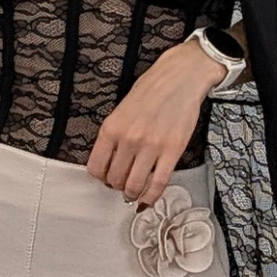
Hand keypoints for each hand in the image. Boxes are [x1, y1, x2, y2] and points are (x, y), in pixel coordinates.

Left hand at [85, 36, 224, 210]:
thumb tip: (109, 159)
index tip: (105, 177)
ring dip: (132, 193)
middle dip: (117, 186)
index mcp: (112, 127)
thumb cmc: (152, 88)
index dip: (100, 177)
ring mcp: (151, 146)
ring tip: (134, 192)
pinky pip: (158, 183)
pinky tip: (148, 199)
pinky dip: (152, 197)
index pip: (96, 166)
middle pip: (115, 179)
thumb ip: (114, 134)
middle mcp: (128, 139)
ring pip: (134, 186)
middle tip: (122, 183)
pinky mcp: (172, 151)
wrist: (180, 77)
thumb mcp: (122, 108)